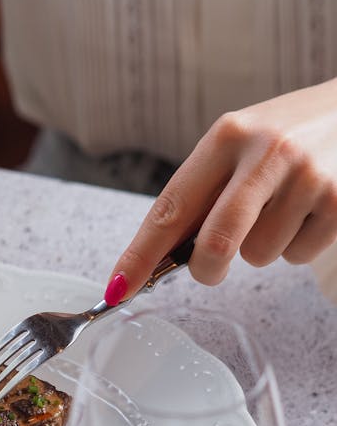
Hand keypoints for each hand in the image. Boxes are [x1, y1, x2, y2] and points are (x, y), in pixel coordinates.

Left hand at [106, 79, 336, 301]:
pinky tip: (308, 211)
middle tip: (208, 269)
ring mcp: (307, 177)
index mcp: (226, 136)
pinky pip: (296, 257)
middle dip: (205, 270)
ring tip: (282, 208)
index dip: (140, 256)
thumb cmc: (286, 137)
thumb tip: (159, 259)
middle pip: (215, 244)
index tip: (117, 288)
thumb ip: (203, 195)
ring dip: (261, 248)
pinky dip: (296, 246)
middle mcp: (266, 152)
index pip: (170, 208)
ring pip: (258, 257)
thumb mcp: (239, 147)